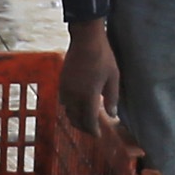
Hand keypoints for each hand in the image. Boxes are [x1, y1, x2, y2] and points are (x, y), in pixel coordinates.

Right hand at [58, 23, 121, 154]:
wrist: (86, 39)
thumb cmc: (103, 57)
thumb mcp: (113, 77)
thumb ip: (112, 98)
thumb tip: (112, 115)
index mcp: (88, 95)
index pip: (89, 121)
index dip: (93, 130)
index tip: (98, 135)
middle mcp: (74, 95)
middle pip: (76, 119)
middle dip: (84, 127)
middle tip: (91, 130)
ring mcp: (66, 88)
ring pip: (68, 111)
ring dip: (75, 118)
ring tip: (83, 120)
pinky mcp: (62, 82)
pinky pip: (63, 101)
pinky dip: (69, 108)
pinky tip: (76, 105)